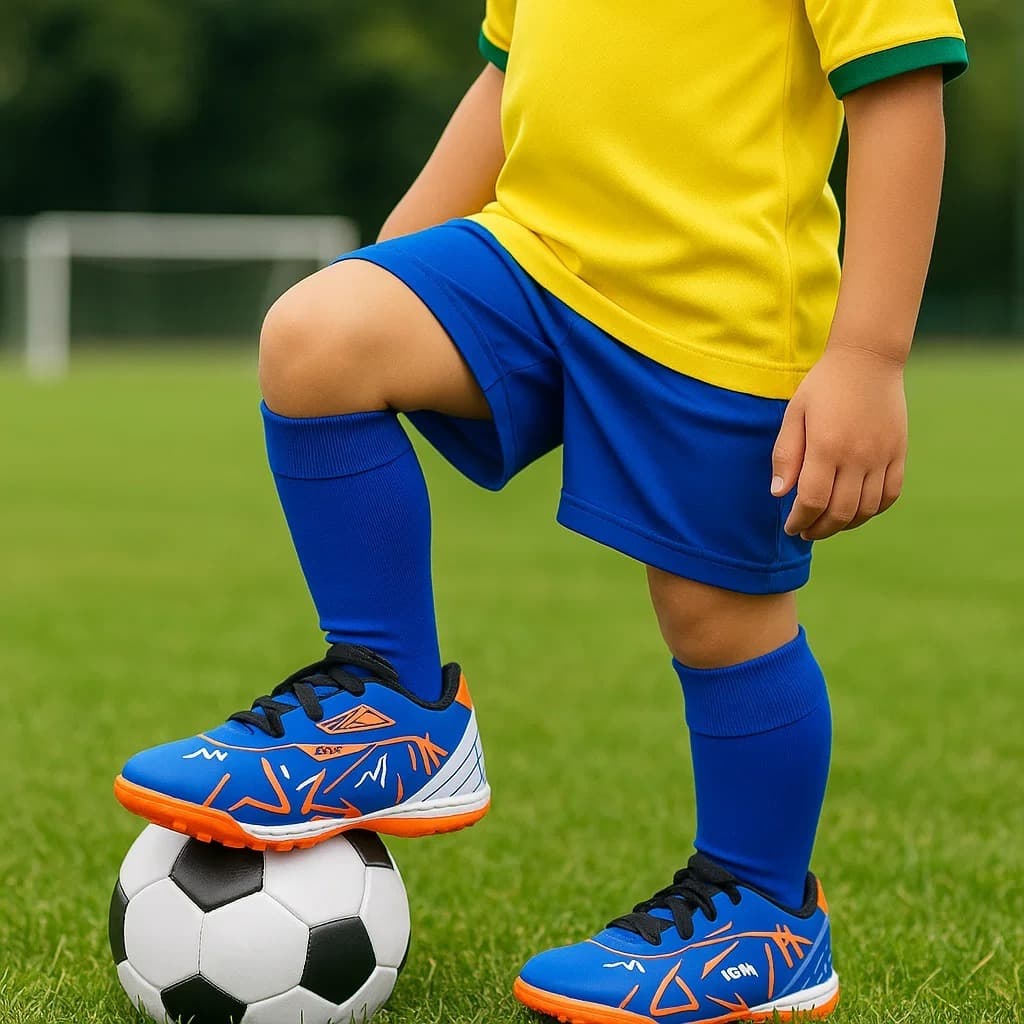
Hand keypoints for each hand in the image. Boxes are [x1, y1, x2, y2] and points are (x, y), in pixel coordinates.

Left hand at [771, 344, 907, 540]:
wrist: (868, 360)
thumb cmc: (823, 386)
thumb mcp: (795, 414)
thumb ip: (786, 455)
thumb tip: (779, 492)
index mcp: (826, 447)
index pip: (812, 500)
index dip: (799, 520)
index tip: (791, 527)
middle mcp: (857, 456)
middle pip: (840, 512)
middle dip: (819, 529)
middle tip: (806, 531)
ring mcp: (882, 456)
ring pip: (866, 509)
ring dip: (845, 524)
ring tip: (828, 523)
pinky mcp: (899, 453)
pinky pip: (890, 495)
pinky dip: (873, 510)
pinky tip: (856, 510)